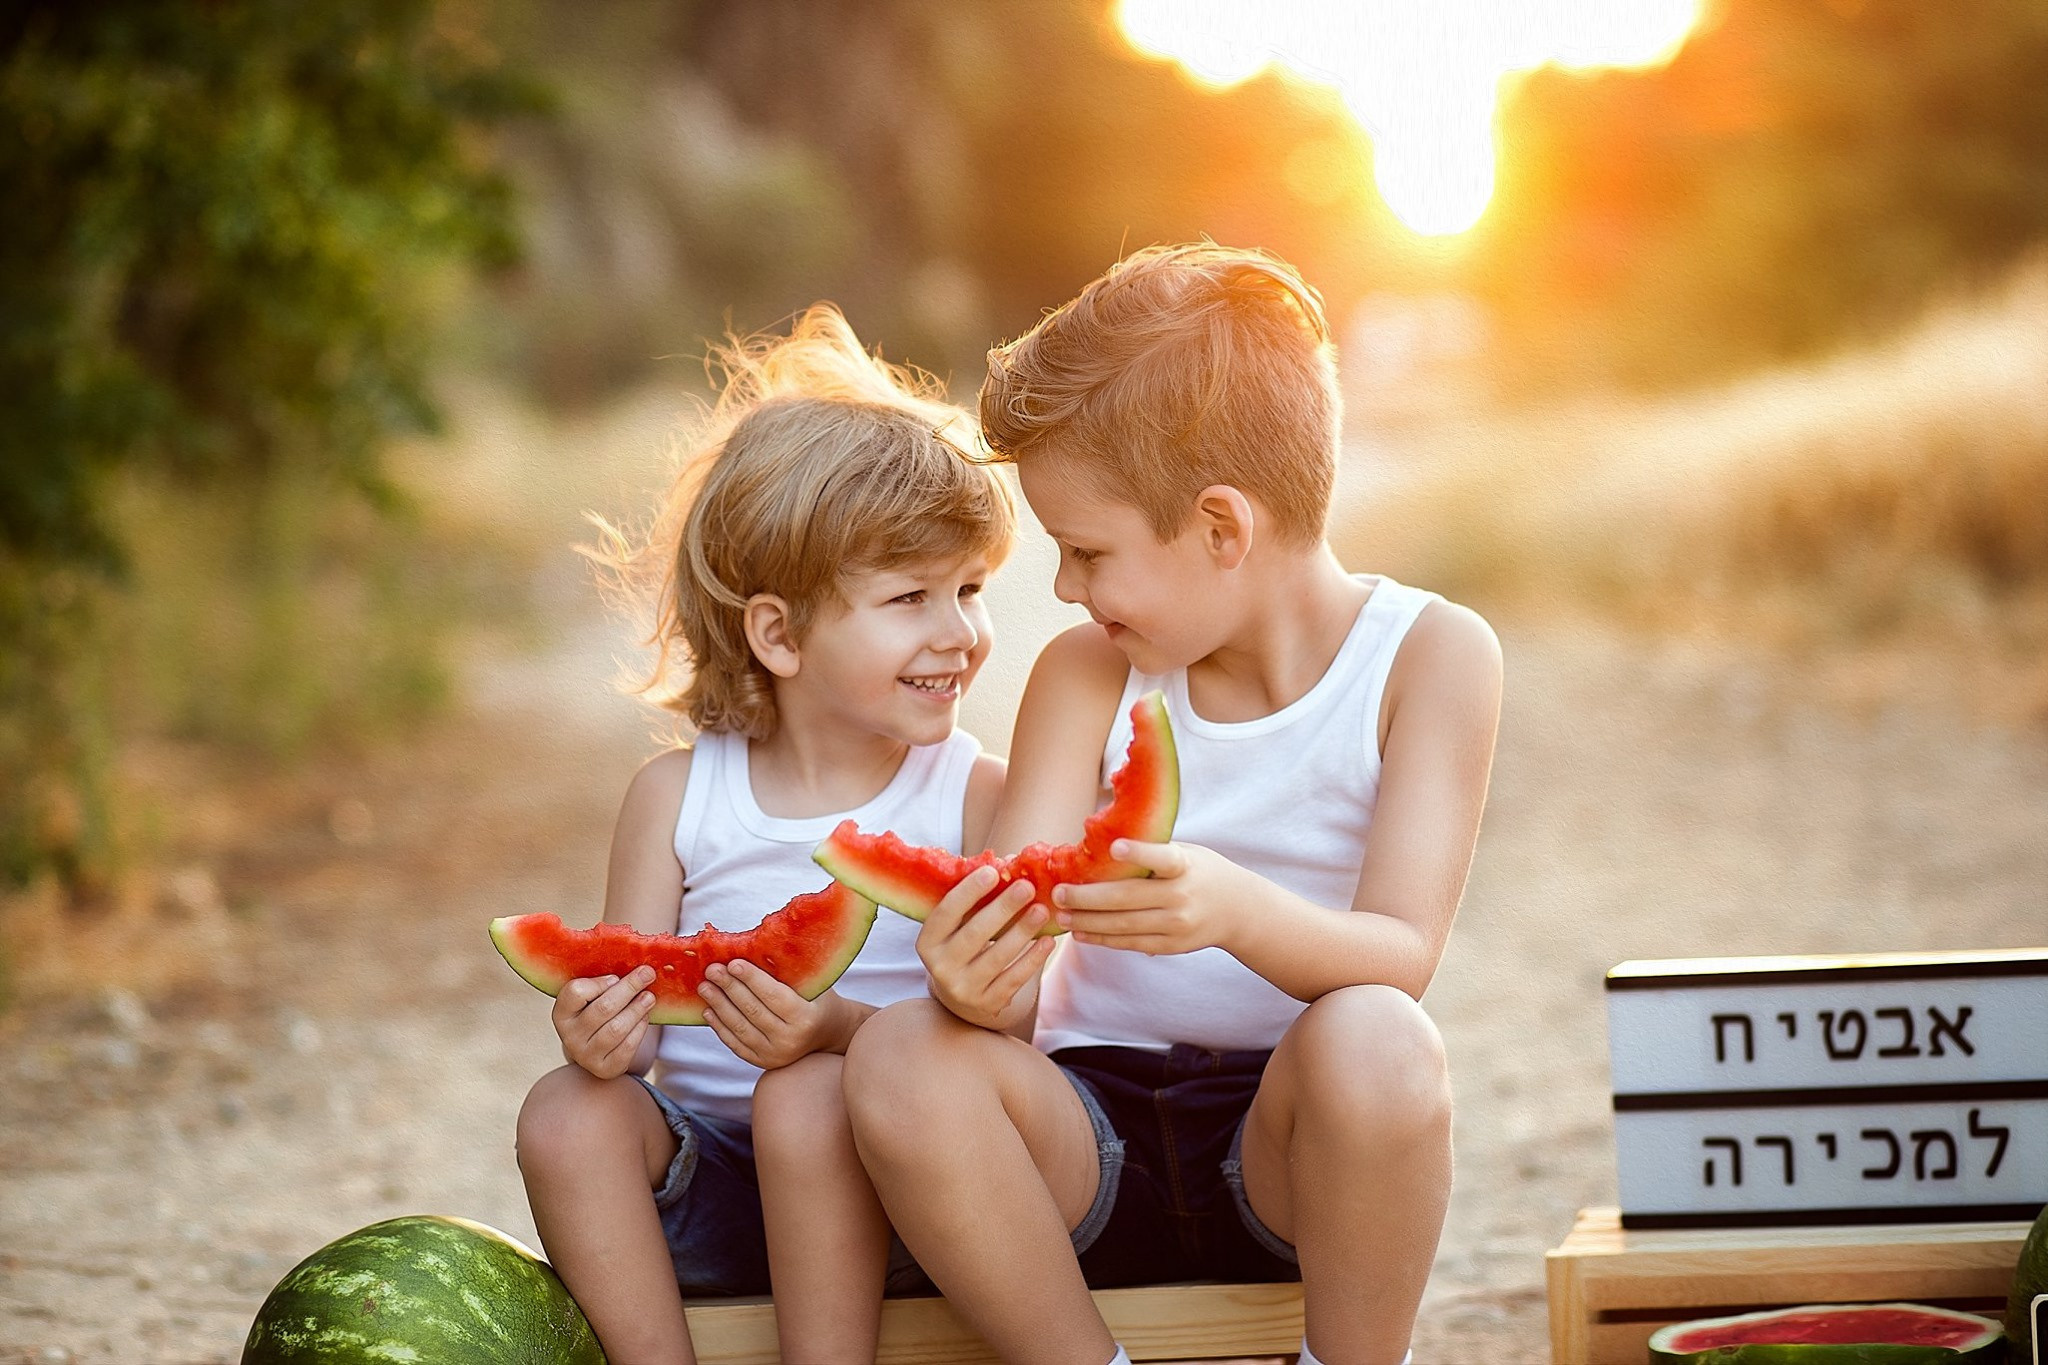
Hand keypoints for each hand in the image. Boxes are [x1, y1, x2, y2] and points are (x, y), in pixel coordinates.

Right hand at [553, 967, 658, 1078]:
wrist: (598, 1049)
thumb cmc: (598, 1013)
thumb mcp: (593, 997)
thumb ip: (605, 982)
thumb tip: (639, 968)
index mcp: (562, 1013)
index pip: (575, 992)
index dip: (599, 983)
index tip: (616, 977)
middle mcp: (569, 1036)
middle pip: (602, 1008)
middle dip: (628, 989)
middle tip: (647, 974)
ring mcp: (586, 1056)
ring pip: (616, 1029)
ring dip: (637, 1009)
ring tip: (649, 997)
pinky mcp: (605, 1069)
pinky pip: (627, 1047)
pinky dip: (639, 1029)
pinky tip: (644, 1017)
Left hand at [699, 964, 859, 1068]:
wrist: (828, 1033)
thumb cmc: (817, 999)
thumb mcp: (812, 984)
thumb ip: (786, 973)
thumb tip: (751, 950)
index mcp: (806, 1018)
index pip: (773, 996)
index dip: (751, 979)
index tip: (732, 963)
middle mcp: (790, 1040)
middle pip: (752, 1011)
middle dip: (729, 988)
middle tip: (712, 970)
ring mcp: (775, 1055)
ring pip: (740, 1028)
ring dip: (719, 1006)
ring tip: (704, 987)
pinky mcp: (763, 1062)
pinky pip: (736, 1044)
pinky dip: (720, 1027)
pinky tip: (708, 1010)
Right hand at [917, 864, 1055, 1031]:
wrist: (962, 996)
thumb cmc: (964, 944)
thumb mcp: (960, 925)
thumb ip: (978, 897)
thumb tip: (1011, 862)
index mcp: (927, 942)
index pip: (946, 913)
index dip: (968, 891)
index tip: (992, 871)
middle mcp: (940, 967)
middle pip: (974, 934)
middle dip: (1002, 908)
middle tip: (1026, 887)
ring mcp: (963, 989)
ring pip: (997, 957)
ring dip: (1022, 931)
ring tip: (1042, 910)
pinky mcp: (987, 1004)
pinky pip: (1014, 979)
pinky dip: (1032, 959)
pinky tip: (1048, 941)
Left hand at [1052, 840, 1250, 955]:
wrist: (1238, 910)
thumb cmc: (1200, 871)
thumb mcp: (1186, 852)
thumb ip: (1152, 851)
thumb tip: (1099, 846)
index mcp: (1186, 866)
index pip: (1163, 858)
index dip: (1140, 853)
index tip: (1114, 847)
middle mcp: (1181, 897)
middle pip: (1129, 899)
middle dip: (1088, 897)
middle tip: (1058, 893)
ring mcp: (1176, 925)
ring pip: (1124, 925)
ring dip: (1088, 921)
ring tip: (1060, 914)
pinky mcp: (1170, 945)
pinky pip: (1130, 943)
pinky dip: (1102, 938)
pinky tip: (1080, 931)